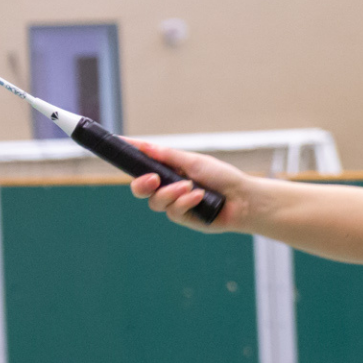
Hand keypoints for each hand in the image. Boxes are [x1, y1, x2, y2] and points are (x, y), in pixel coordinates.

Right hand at [124, 138, 250, 231]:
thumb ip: (169, 156)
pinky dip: (185, 202)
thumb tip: (145, 146)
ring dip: (171, 193)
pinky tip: (199, 196)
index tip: (118, 143)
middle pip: (140, 189)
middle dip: (141, 185)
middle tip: (153, 179)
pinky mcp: (184, 218)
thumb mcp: (194, 161)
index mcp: (170, 170)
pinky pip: (173, 212)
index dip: (131, 154)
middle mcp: (169, 187)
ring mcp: (175, 204)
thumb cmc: (222, 177)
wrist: (243, 199)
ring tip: (190, 187)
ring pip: (155, 202)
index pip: (145, 163)